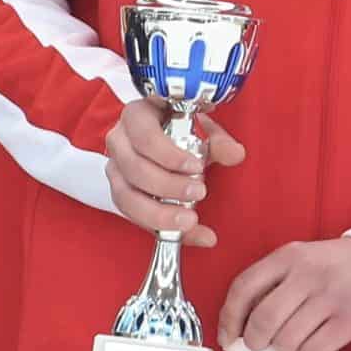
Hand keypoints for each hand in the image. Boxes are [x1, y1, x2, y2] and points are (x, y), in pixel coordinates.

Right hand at [102, 99, 244, 244]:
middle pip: (134, 169)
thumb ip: (219, 142)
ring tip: (190, 220)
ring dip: (159, 213)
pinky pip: (134, 217)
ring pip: (126, 197)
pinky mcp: (120, 194)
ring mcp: (115, 169)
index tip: (196, 167)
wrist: (167, 136)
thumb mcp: (202, 130)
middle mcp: (119, 142)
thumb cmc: (180, 128)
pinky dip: (162, 230)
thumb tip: (235, 154)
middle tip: (199, 193)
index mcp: (136, 117)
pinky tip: (191, 234)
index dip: (168, 155)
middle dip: (168, 186)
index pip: (144, 136)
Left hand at [218, 238, 350, 350]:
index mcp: (290, 256)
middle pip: (264, 320)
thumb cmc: (336, 266)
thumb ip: (273, 280)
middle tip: (260, 343)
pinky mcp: (350, 321)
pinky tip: (313, 343)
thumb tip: (239, 322)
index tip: (228, 336)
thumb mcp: (302, 258)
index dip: (229, 317)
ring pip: (286, 340)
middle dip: (255, 340)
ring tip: (294, 338)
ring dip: (283, 348)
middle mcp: (309, 274)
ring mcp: (331, 297)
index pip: (245, 287)